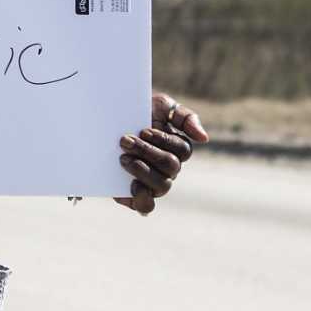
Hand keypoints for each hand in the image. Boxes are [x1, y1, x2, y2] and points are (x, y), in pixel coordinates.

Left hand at [115, 92, 208, 214]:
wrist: (106, 123)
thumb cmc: (138, 112)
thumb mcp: (161, 105)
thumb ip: (185, 117)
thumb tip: (204, 138)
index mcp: (177, 149)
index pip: (181, 149)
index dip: (163, 141)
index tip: (143, 130)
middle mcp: (169, 169)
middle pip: (170, 166)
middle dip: (147, 152)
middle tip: (124, 141)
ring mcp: (154, 182)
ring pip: (161, 186)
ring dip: (142, 171)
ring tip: (122, 158)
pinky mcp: (136, 195)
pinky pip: (146, 205)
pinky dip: (141, 198)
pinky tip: (131, 185)